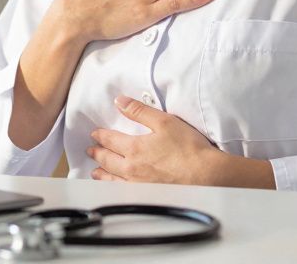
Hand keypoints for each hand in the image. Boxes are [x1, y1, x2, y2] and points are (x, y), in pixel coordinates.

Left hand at [86, 95, 222, 184]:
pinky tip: (114, 188)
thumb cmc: (188, 148)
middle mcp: (132, 169)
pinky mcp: (147, 196)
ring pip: (113, 179)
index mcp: (134, 148)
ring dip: (102, 174)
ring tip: (96, 172)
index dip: (100, 136)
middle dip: (98, 154)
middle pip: (108, 160)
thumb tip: (119, 101)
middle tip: (90, 150)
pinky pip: (123, 192)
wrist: (205, 175)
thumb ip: (139, 111)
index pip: (110, 140)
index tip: (94, 134)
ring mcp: (138, 185)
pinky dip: (113, 188)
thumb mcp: (163, 121)